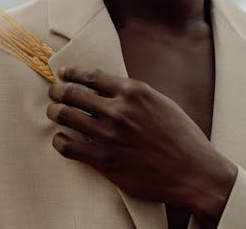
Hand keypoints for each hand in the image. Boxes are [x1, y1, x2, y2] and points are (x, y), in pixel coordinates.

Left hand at [47, 66, 236, 227]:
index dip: (71, 72)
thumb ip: (132, 93)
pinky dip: (59, 140)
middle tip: (53, 92)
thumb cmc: (180, 136)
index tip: (62, 73)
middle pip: (71, 93)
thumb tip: (104, 85)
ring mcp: (108, 135)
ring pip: (64, 116)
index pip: (90, 75)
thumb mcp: (160, 103)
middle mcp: (118, 110)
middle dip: (56, 90)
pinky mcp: (104, 160)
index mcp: (133, 92)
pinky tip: (61, 138)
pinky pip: (67, 146)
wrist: (193, 173)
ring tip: (53, 112)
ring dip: (54, 112)